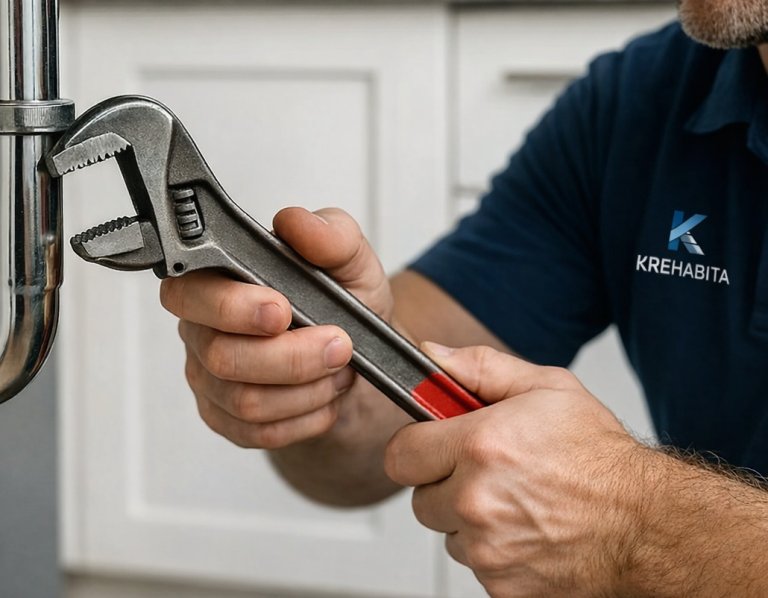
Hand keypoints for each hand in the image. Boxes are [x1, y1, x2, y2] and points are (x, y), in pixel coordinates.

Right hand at [160, 207, 393, 448]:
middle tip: (339, 344)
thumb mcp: (352, 262)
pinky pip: (261, 433)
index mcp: (216, 280)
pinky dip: (306, 416)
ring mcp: (210, 381)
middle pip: (223, 357)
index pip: (190, 293)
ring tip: (338, 369)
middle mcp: (202, 331)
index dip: (232, 307)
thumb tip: (297, 223)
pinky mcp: (227, 421)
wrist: (359, 358)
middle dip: (293, 356)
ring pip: (246, 402)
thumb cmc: (345, 303)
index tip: (282, 309)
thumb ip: (330, 235)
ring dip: (307, 388)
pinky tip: (324, 394)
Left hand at [385, 343, 644, 597]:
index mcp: (481, 446)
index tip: (434, 445)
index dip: (418, 446)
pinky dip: (493, 550)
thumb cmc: (600, 457)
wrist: (647, 524)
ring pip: (447, 532)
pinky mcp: (502, 586)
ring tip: (514, 501)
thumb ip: (480, 368)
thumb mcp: (547, 387)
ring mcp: (489, 549)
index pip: (401, 454)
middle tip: (484, 472)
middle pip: (420, 498)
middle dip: (444, 483)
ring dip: (468, 519)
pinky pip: (475, 564)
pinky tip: (526, 529)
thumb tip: (432, 359)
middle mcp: (477, 501)